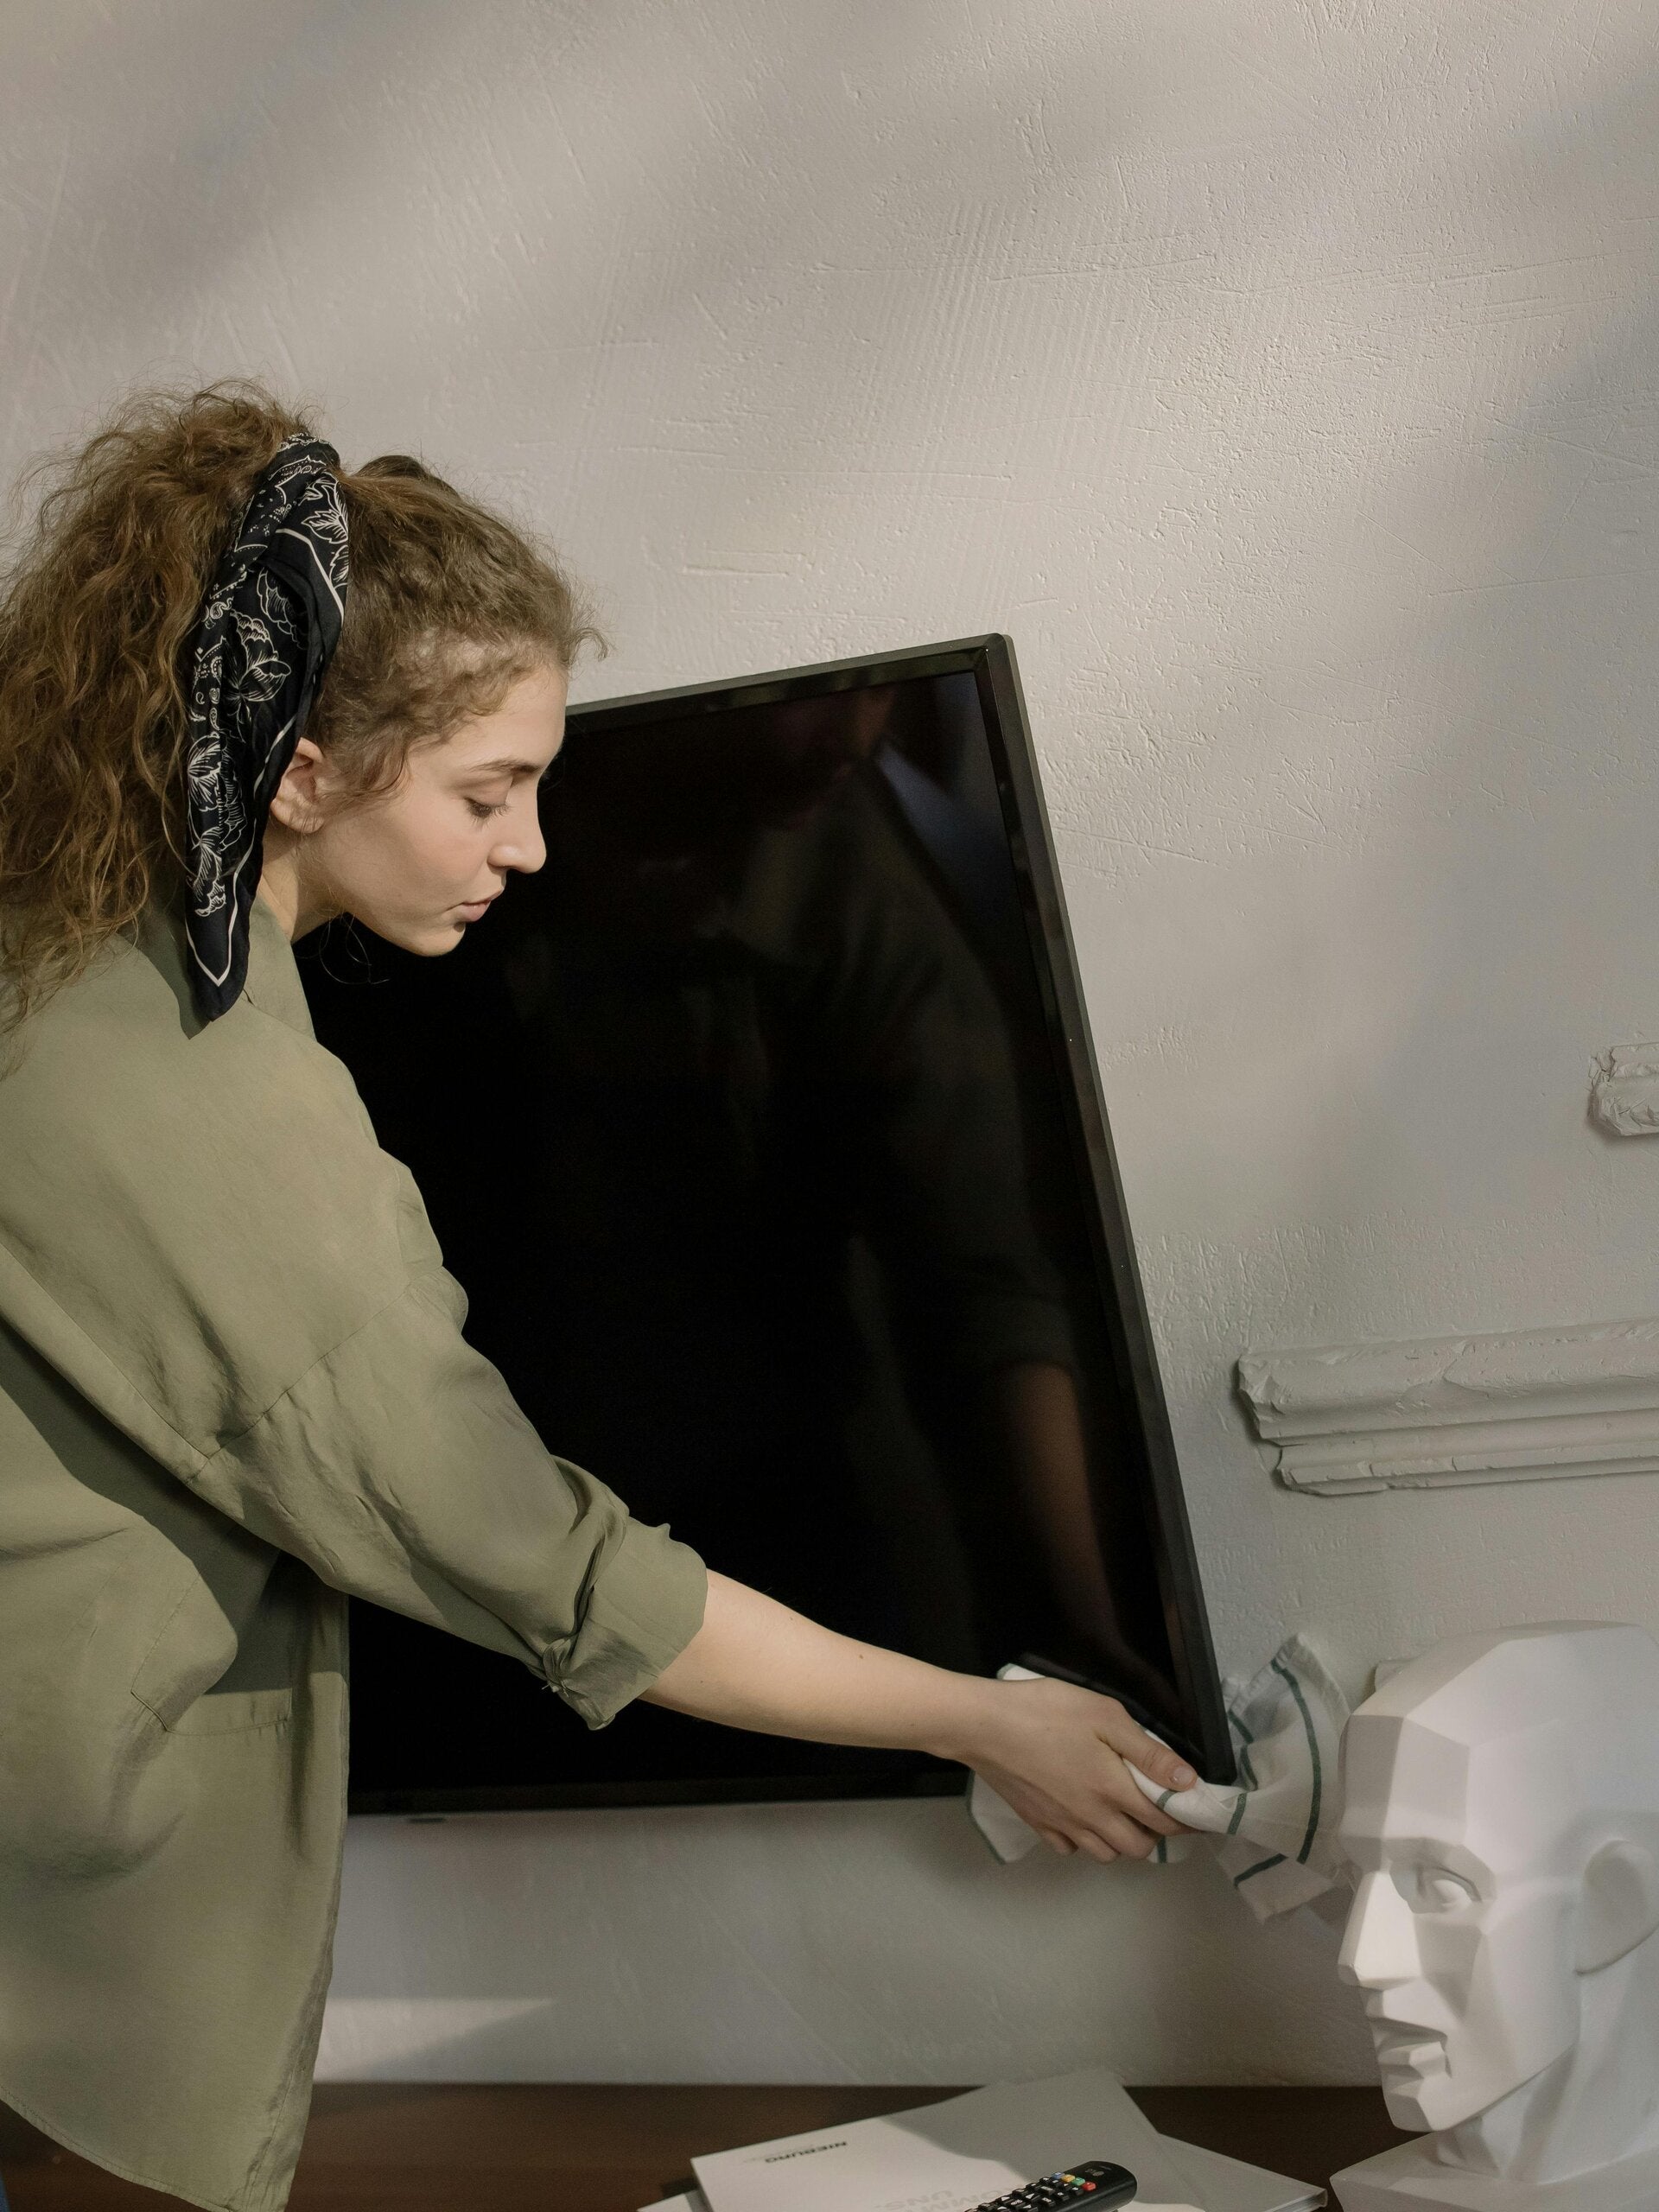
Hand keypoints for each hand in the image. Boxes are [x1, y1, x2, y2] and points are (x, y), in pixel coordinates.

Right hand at [955, 1675, 1196, 1863]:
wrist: (983, 1725)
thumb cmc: (1046, 1711)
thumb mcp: (1104, 1716)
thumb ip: (1148, 1752)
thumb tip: (1188, 1782)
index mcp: (1114, 1790)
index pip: (1165, 1821)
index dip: (1188, 1820)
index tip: (1199, 1812)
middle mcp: (1092, 1818)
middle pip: (1139, 1847)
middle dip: (1157, 1833)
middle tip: (1157, 1806)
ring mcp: (1062, 1826)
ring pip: (1106, 1853)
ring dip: (1122, 1840)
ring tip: (1120, 1812)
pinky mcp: (1037, 1825)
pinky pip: (1071, 1848)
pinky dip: (1083, 1841)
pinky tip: (1080, 1815)